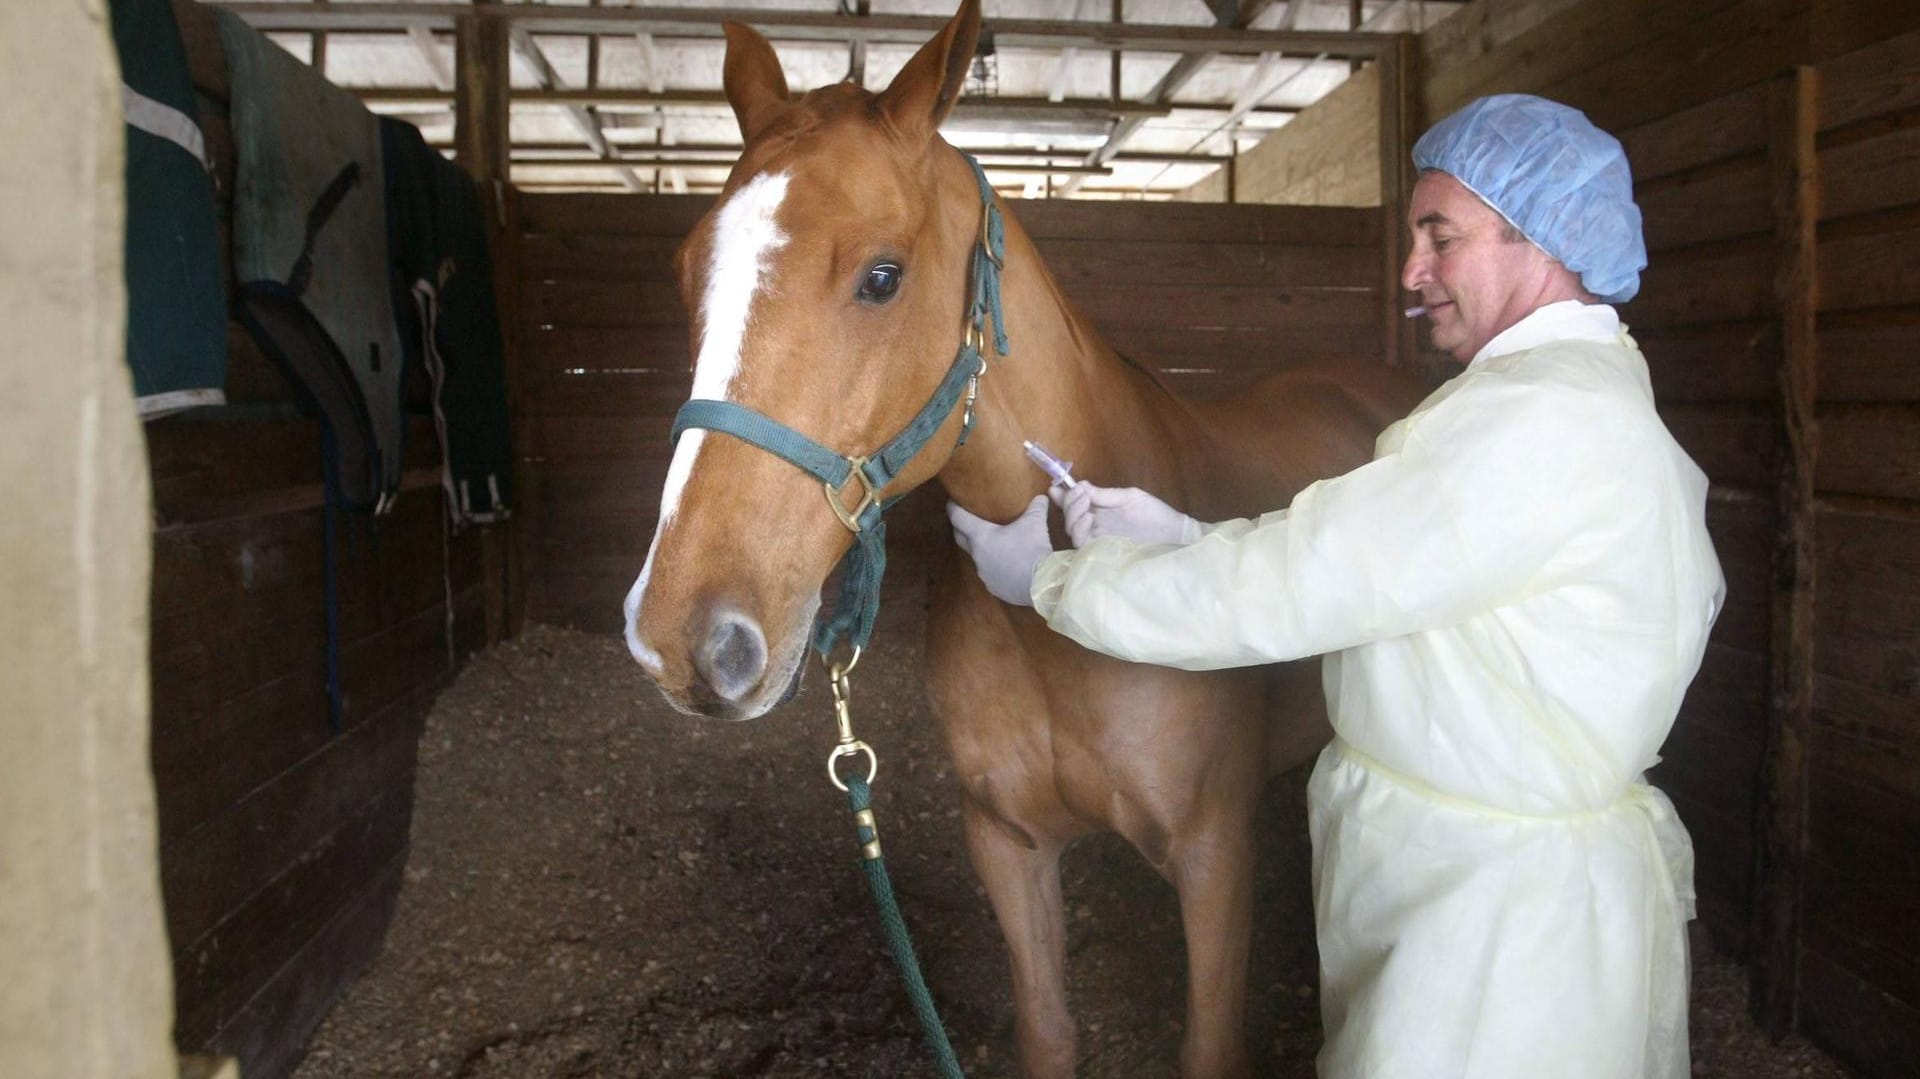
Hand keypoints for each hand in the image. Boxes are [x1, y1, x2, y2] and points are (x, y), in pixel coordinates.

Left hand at [946, 495, 1053, 606]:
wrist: (1041, 584)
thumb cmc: (1032, 549)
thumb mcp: (1035, 522)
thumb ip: (1036, 506)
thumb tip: (1041, 496)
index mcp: (980, 536)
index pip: (958, 518)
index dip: (953, 507)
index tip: (952, 501)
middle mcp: (977, 555)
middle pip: (960, 538)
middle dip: (961, 527)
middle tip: (968, 518)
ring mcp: (983, 574)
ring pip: (976, 557)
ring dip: (980, 548)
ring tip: (993, 541)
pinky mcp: (993, 587)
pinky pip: (989, 572)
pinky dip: (994, 565)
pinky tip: (1005, 562)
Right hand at [1050, 481, 1199, 547]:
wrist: (1174, 534)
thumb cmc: (1156, 514)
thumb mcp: (1130, 497)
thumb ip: (1106, 494)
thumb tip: (1081, 485)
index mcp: (1101, 512)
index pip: (1075, 505)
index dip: (1063, 496)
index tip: (1057, 486)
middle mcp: (1096, 526)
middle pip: (1069, 516)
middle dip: (1069, 501)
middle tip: (1080, 492)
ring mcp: (1098, 538)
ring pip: (1071, 529)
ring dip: (1073, 512)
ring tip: (1085, 501)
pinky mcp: (1102, 549)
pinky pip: (1081, 542)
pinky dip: (1079, 528)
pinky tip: (1089, 517)